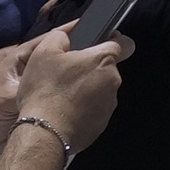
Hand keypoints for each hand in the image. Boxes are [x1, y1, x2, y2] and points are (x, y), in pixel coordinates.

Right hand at [10, 29, 132, 158]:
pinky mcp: (101, 124)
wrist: (43, 132)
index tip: (101, 44)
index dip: (114, 41)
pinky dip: (83, 109)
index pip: (125, 43)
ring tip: (62, 95)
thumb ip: (60, 36)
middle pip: (106, 68)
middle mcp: (112, 81)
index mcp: (103, 60)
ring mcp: (109, 104)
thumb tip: (67, 37)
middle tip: (66, 74)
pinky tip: (64, 111)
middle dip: (90, 69)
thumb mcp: (44, 52)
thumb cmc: (45, 91)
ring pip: (100, 90)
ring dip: (86, 90)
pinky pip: (94, 110)